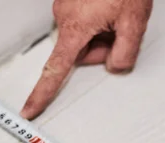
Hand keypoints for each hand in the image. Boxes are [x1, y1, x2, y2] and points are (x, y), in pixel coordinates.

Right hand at [21, 0, 152, 118]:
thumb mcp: (134, 22)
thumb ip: (125, 54)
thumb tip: (115, 67)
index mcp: (75, 27)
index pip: (55, 70)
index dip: (42, 94)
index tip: (30, 110)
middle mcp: (64, 17)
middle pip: (80, 53)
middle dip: (102, 48)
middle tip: (119, 29)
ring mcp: (66, 7)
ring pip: (85, 37)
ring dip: (102, 32)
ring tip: (116, 13)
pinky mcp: (71, 1)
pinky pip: (85, 22)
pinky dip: (100, 20)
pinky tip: (111, 7)